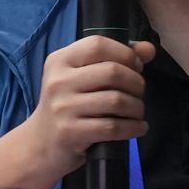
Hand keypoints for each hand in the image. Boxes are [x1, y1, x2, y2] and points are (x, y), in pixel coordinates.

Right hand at [17, 37, 157, 181]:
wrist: (40, 144)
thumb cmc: (68, 105)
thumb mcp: (81, 77)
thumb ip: (114, 59)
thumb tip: (148, 49)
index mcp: (60, 60)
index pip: (98, 45)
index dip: (125, 53)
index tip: (136, 67)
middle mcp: (58, 81)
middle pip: (113, 72)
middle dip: (136, 83)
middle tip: (138, 93)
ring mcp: (63, 107)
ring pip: (116, 100)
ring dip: (137, 107)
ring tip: (137, 112)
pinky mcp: (70, 132)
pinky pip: (113, 127)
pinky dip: (133, 127)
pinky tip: (137, 127)